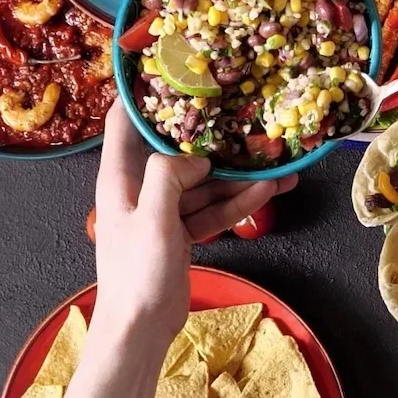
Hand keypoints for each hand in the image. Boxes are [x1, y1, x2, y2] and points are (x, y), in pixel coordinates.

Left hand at [91, 103, 293, 336]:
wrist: (141, 329)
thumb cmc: (136, 274)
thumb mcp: (153, 218)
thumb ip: (169, 177)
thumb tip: (195, 156)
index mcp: (120, 178)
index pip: (124, 121)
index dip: (142, 93)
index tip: (172, 68)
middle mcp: (141, 188)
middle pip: (177, 150)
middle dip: (210, 133)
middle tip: (243, 111)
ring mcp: (163, 211)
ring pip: (204, 182)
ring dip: (238, 172)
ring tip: (277, 159)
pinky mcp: (182, 232)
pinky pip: (213, 208)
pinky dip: (239, 201)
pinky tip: (270, 190)